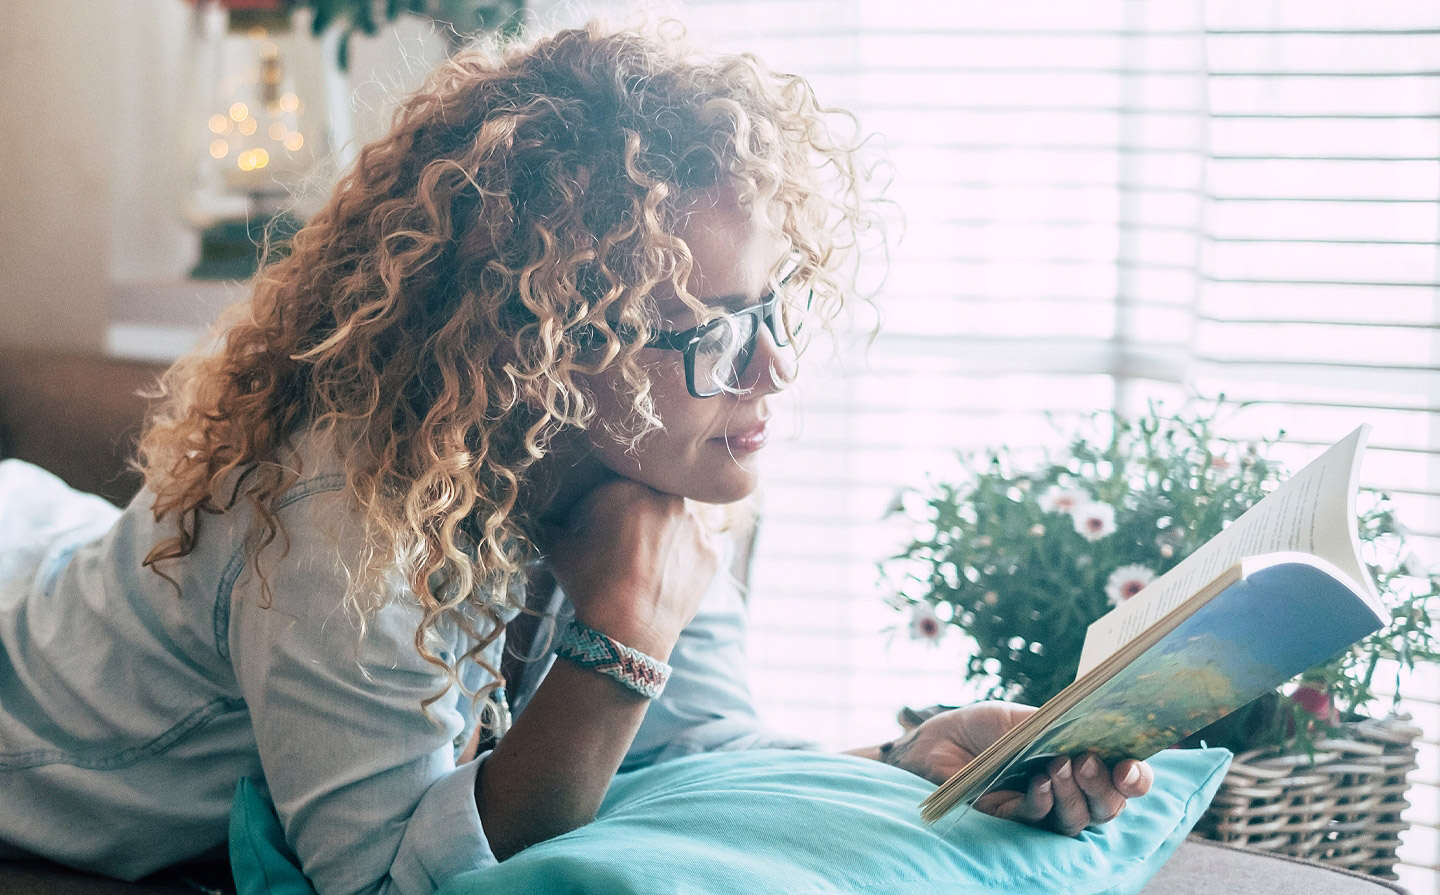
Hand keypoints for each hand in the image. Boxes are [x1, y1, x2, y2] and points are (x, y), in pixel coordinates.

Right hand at [540, 476, 719, 657]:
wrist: (627, 632)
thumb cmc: (591, 586)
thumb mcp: (560, 551)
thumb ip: (555, 527)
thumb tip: (550, 522)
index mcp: (625, 489)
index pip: (609, 490)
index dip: (596, 511)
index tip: (591, 532)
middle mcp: (666, 499)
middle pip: (646, 502)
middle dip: (633, 520)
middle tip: (622, 550)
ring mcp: (694, 526)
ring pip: (674, 523)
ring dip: (661, 536)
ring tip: (644, 568)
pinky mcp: (712, 552)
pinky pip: (693, 548)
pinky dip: (681, 559)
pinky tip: (664, 579)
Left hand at [877, 701, 1153, 835]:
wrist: (937, 741)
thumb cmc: (984, 727)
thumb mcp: (1023, 718)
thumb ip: (1059, 727)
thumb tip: (1094, 729)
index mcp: (1081, 759)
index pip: (1124, 777)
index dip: (1136, 777)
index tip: (1129, 766)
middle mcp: (1070, 790)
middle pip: (1108, 805)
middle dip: (1105, 786)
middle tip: (1086, 759)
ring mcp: (1045, 808)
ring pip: (1079, 819)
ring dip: (1075, 793)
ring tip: (1059, 766)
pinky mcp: (1015, 820)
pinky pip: (1040, 819)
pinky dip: (1043, 801)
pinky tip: (1038, 783)